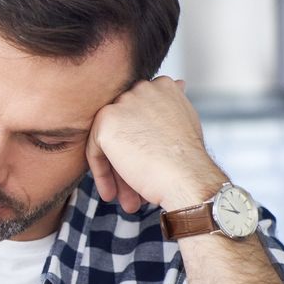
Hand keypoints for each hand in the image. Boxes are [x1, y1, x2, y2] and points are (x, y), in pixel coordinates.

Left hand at [85, 77, 225, 211]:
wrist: (188, 178)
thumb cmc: (189, 161)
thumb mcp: (184, 123)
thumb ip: (170, 106)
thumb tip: (178, 84)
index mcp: (163, 86)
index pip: (137, 115)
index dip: (140, 143)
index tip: (147, 163)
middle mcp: (142, 88)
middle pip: (122, 128)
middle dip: (127, 160)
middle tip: (135, 189)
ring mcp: (123, 103)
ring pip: (108, 141)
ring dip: (116, 172)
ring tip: (127, 199)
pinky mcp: (106, 121)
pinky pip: (95, 150)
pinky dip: (102, 173)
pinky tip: (112, 194)